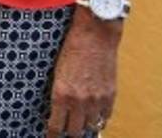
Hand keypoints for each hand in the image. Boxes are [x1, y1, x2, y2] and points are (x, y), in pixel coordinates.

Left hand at [47, 11, 119, 136]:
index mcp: (61, 94)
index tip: (51, 136)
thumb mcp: (57, 71)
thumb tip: (57, 109)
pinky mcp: (110, 95)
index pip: (56, 126)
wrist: (94, 34)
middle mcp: (79, 100)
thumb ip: (58, 92)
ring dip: (84, 126)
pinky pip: (105, 117)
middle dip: (68, 132)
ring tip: (80, 123)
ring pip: (90, 127)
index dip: (53, 135)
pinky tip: (94, 116)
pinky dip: (99, 118)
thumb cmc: (71, 48)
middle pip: (74, 131)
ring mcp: (96, 100)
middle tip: (66, 128)